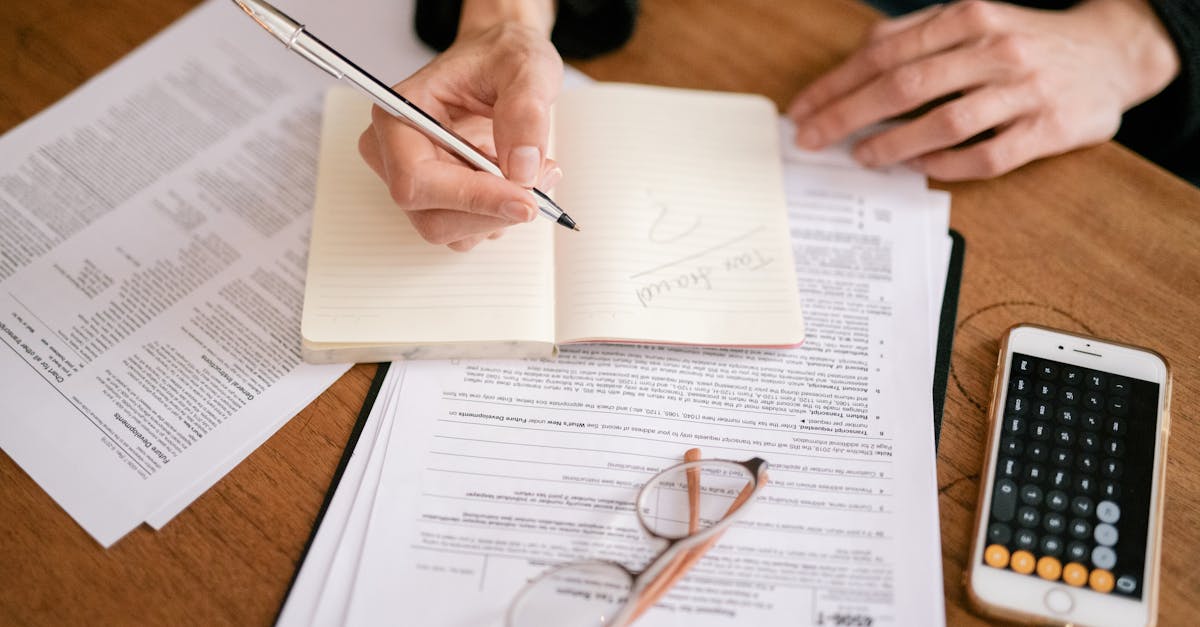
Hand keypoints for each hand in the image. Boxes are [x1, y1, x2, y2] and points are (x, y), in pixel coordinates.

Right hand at [359, 2, 561, 250]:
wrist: (501, 62)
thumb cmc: (502, 56)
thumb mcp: (526, 67)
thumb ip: (525, 111)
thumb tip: (522, 169)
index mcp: (398, 113)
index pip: (416, 179)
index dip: (471, 198)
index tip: (524, 199)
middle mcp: (394, 153)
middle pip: (432, 218)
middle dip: (494, 210)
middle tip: (542, 180)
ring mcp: (414, 181)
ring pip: (453, 231)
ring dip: (502, 213)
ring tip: (537, 169)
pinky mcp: (439, 199)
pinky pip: (468, 229)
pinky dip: (501, 214)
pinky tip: (520, 178)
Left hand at [787, 0, 1179, 180]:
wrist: (1112, 52)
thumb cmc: (1024, 41)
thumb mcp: (971, 20)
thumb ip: (915, 36)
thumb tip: (853, 63)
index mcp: (968, 17)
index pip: (884, 55)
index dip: (836, 85)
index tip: (803, 111)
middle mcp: (996, 49)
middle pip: (903, 87)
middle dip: (847, 116)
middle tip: (813, 140)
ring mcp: (1025, 90)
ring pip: (945, 123)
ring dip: (893, 144)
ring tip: (863, 157)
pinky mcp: (1049, 129)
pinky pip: (989, 156)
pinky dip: (948, 165)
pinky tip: (920, 167)